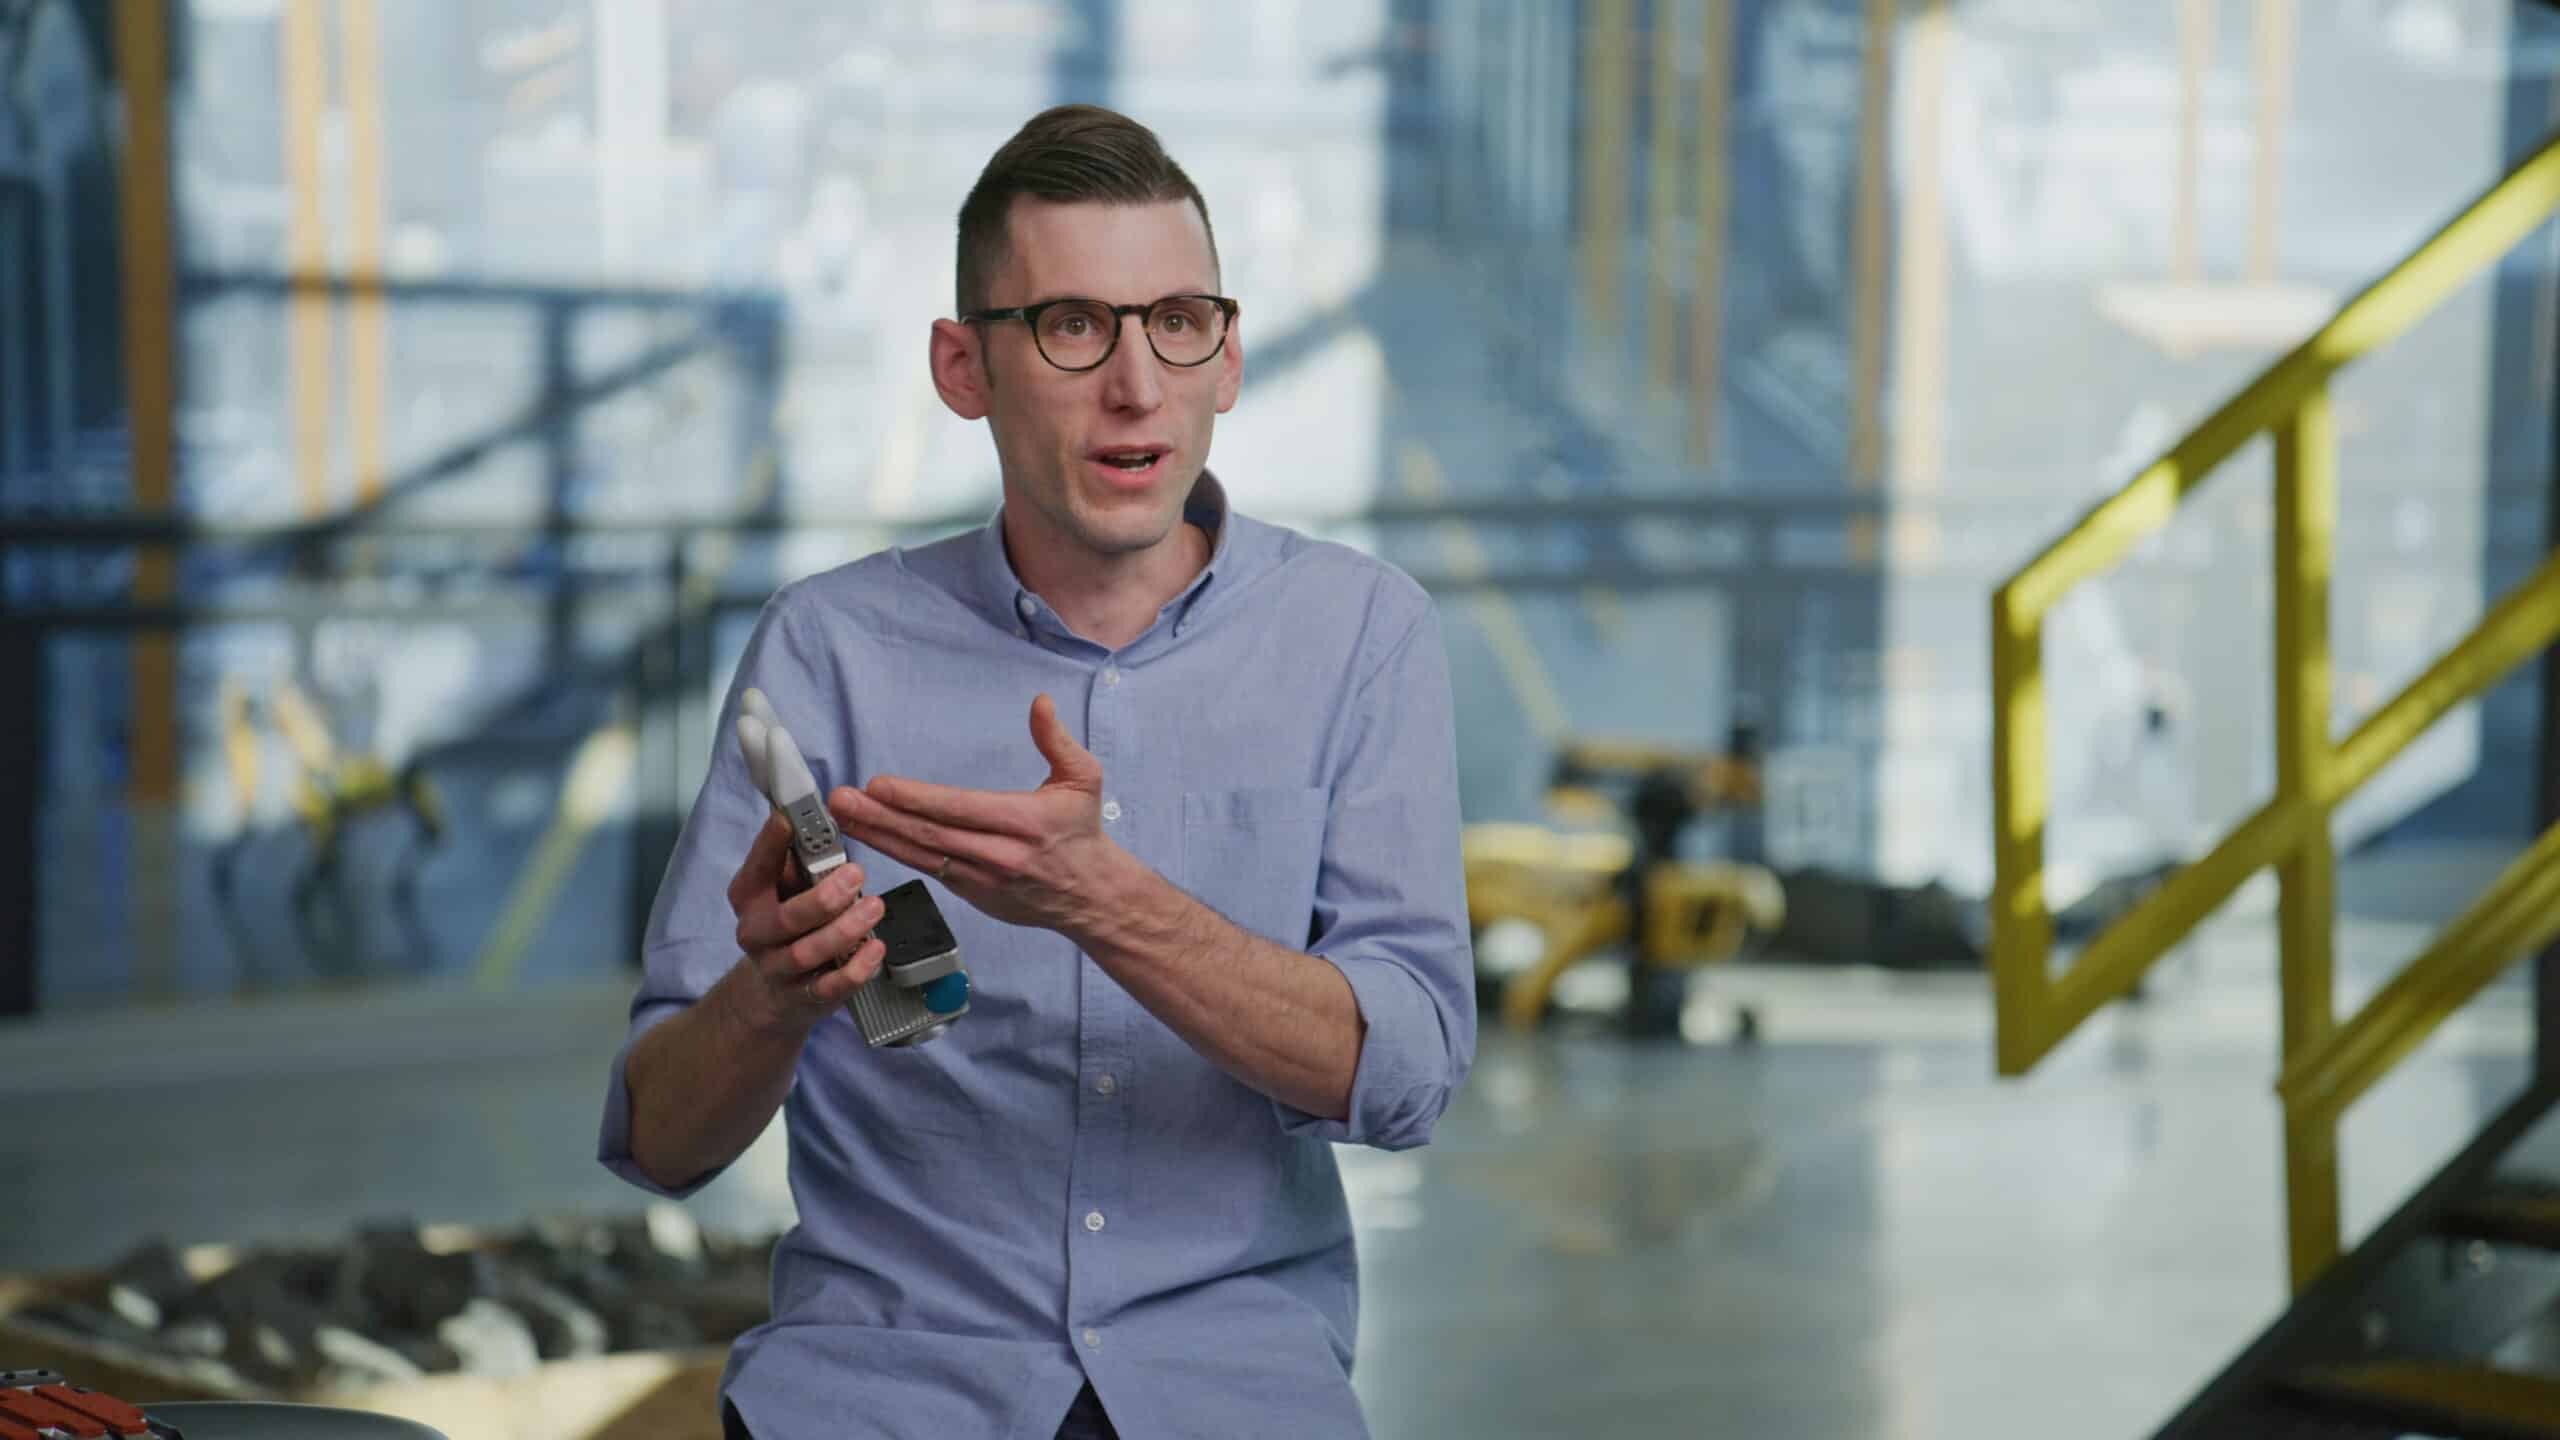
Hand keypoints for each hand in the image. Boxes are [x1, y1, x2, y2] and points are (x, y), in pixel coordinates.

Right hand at [726, 811, 885, 1033]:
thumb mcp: (785, 889)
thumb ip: (801, 862)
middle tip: (856, 874)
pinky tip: (876, 948)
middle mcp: (756, 932)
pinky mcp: (803, 997)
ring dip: (845, 929)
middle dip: (824, 897)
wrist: (773, 992)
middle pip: (786, 919)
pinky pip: (830, 987)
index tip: (789, 820)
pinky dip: (856, 968)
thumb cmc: (788, 924)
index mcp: (750, 896)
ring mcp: (778, 968)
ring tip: (874, 907)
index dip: (770, 844)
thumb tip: (824, 824)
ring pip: (808, 953)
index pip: (757, 867)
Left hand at [835, 693, 1132, 934]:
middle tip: (842, 801)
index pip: (960, 809)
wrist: (1093, 897)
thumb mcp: (1083, 779)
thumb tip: (1039, 702)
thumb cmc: (1082, 832)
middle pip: (931, 835)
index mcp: (1025, 822)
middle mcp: (1000, 855)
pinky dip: (897, 854)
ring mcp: (983, 880)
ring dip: (878, 837)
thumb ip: (1056, 740)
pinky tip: (870, 839)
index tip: (878, 786)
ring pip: (922, 857)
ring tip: (844, 818)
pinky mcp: (973, 895)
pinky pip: (929, 871)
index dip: (915, 800)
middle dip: (881, 817)